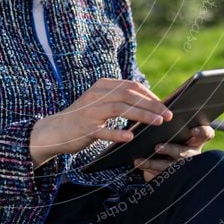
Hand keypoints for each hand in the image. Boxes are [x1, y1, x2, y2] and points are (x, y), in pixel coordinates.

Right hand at [29, 78, 172, 167]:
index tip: (165, 106)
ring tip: (158, 123)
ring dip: (142, 115)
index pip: (131, 86)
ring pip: (120, 109)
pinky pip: (103, 131)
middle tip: (168, 115)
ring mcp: (90, 111)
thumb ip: (119, 99)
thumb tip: (149, 103)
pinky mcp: (85, 128)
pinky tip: (130, 138)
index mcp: (102, 86)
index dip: (150, 96)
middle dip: (151, 105)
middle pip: (129, 96)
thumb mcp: (100, 103)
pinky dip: (117, 133)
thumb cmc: (83, 118)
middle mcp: (96, 95)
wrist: (55, 130)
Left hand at [132, 125, 214, 182]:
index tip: (192, 130)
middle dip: (171, 149)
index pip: (206, 134)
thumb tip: (157, 105)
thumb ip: (168, 118)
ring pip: (170, 166)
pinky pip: (160, 173)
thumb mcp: (172, 127)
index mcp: (196, 139)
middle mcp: (192, 153)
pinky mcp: (171, 176)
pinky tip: (138, 162)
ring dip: (155, 163)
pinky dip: (147, 167)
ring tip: (141, 159)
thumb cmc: (169, 135)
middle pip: (185, 152)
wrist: (162, 157)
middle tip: (157, 147)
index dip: (202, 132)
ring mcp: (182, 167)